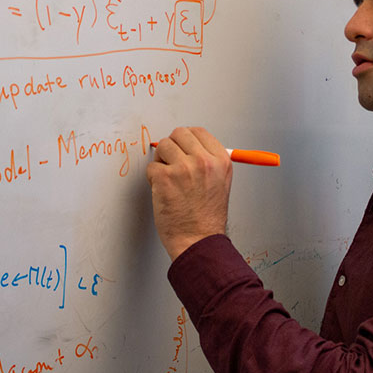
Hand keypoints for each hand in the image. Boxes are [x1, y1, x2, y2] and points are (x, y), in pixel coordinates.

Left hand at [146, 127, 232, 260]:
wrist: (198, 241)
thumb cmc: (207, 218)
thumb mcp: (220, 183)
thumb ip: (208, 161)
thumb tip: (188, 146)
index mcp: (220, 160)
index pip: (198, 131)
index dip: (186, 139)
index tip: (181, 149)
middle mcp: (204, 161)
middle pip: (179, 133)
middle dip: (172, 147)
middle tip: (172, 164)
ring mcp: (184, 168)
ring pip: (163, 146)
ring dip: (161, 161)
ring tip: (168, 179)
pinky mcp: (165, 178)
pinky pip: (151, 167)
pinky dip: (153, 178)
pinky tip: (163, 192)